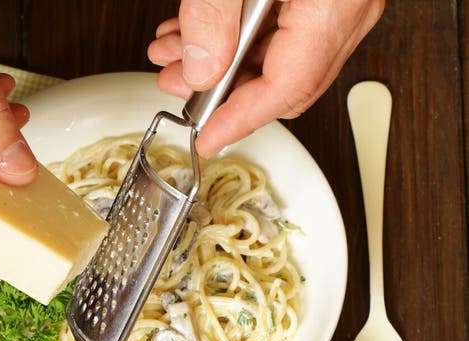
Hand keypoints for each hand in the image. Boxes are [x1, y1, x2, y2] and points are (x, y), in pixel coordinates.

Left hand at [149, 0, 384, 156]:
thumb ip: (216, 14)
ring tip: (176, 58)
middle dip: (222, 94)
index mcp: (335, 6)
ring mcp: (345, 1)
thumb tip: (200, 69)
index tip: (205, 141)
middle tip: (178, 92)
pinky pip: (288, 30)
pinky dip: (241, 37)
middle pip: (285, 83)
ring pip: (282, 58)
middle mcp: (349, 9)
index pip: (284, 90)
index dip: (237, 122)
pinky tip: (202, 30)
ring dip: (223, 64)